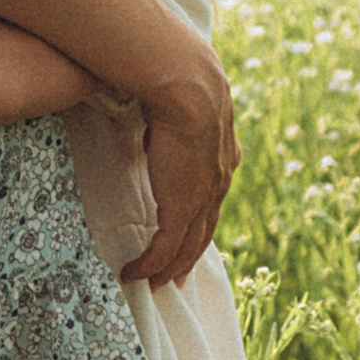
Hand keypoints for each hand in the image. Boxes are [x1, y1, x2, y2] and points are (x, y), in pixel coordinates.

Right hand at [120, 58, 237, 287]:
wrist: (186, 84)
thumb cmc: (177, 77)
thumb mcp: (180, 100)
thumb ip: (173, 114)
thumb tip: (153, 104)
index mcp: (223, 154)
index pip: (211, 196)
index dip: (199, 218)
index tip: (187, 234)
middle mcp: (220, 179)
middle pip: (205, 227)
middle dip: (190, 254)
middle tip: (175, 276)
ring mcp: (204, 196)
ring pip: (189, 244)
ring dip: (171, 266)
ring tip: (155, 281)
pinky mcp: (184, 206)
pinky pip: (167, 247)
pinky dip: (151, 264)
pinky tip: (135, 273)